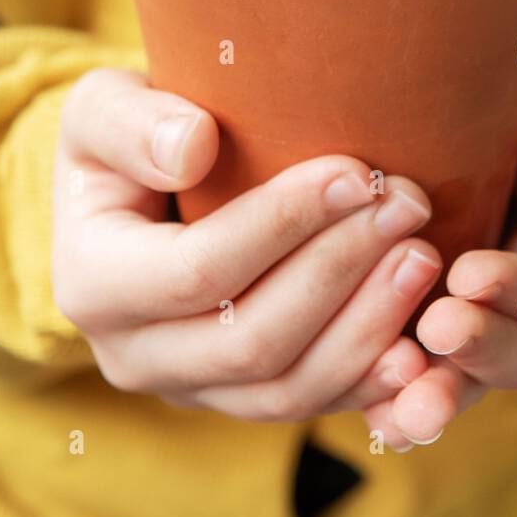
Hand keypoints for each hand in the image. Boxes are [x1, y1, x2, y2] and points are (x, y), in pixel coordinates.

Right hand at [52, 69, 440, 420]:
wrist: (139, 191)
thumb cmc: (130, 136)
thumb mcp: (103, 107)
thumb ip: (133, 123)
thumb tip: (191, 148)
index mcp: (91, 284)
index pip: (201, 269)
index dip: (284, 224)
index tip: (357, 172)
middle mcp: (132, 355)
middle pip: (250, 339)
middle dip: (340, 272)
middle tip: (409, 205)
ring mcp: (189, 389)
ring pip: (286, 389)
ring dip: (366, 326)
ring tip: (424, 257)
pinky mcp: (239, 401)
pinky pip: (311, 408)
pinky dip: (370, 382)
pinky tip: (421, 343)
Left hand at [361, 55, 516, 448]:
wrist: (436, 80)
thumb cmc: (513, 89)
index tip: (472, 273)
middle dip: (481, 350)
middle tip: (439, 328)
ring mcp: (472, 324)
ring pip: (468, 381)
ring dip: (439, 398)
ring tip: (403, 411)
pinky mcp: (414, 332)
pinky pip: (411, 382)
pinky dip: (395, 405)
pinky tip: (375, 418)